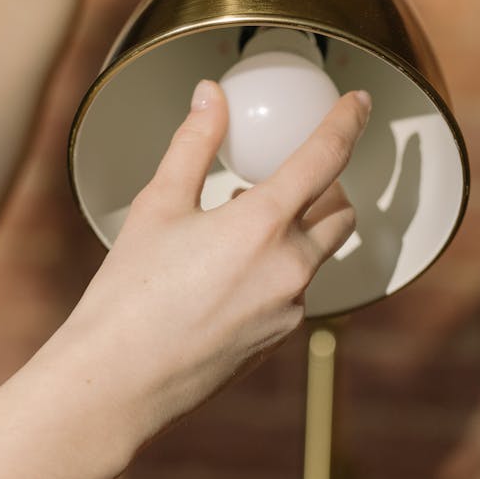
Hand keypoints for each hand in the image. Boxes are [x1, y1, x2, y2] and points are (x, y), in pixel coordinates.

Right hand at [59, 80, 369, 444]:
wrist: (120, 381)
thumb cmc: (130, 294)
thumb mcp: (159, 204)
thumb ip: (194, 144)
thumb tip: (211, 96)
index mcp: (264, 224)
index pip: (327, 156)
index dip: (348, 121)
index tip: (359, 103)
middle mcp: (291, 266)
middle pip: (342, 213)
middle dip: (330, 188)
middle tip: (293, 175)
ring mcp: (291, 308)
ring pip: (317, 255)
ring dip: (300, 231)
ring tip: (245, 224)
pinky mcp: (280, 338)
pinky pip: (295, 291)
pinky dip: (278, 269)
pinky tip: (229, 273)